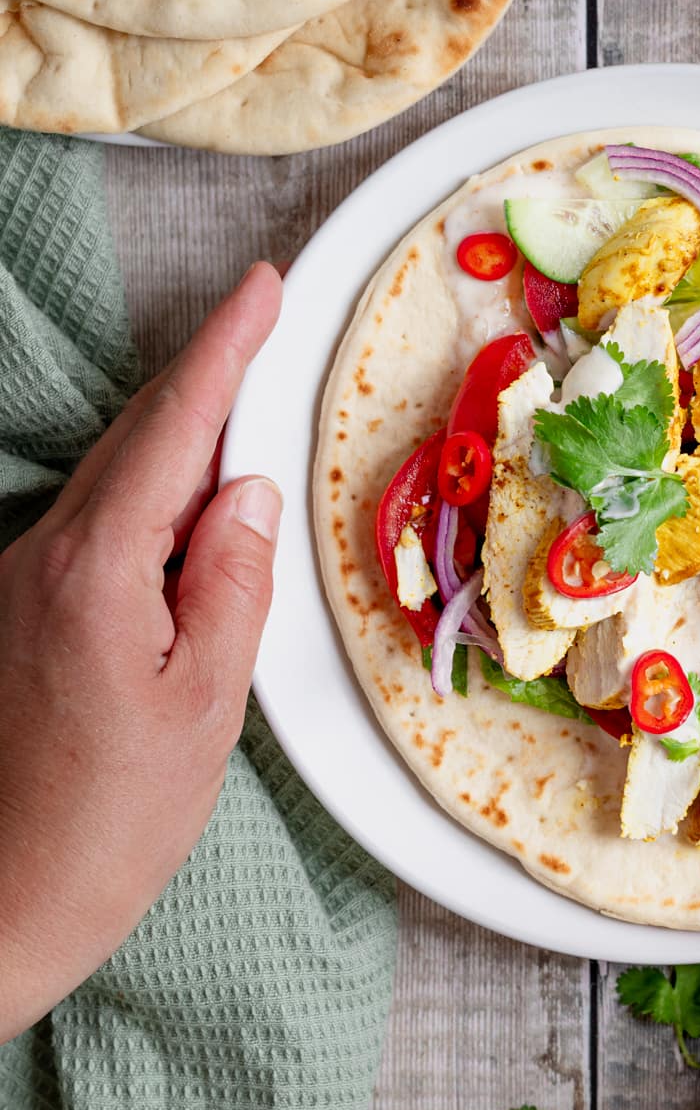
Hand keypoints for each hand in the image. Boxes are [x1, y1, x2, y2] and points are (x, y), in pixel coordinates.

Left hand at [0, 264, 282, 1041]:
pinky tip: (186, 524)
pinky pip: (94, 529)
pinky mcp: (14, 616)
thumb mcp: (206, 702)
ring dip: (178, 445)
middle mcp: (42, 557)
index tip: (263, 286)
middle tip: (264, 326)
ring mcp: (17, 584)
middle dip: (204, 379)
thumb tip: (249, 491)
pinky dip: (148, 504)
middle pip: (136, 438)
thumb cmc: (109, 823)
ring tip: (244, 426)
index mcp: (97, 568)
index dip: (226, 348)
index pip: (174, 427)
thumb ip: (232, 579)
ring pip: (113, 481)